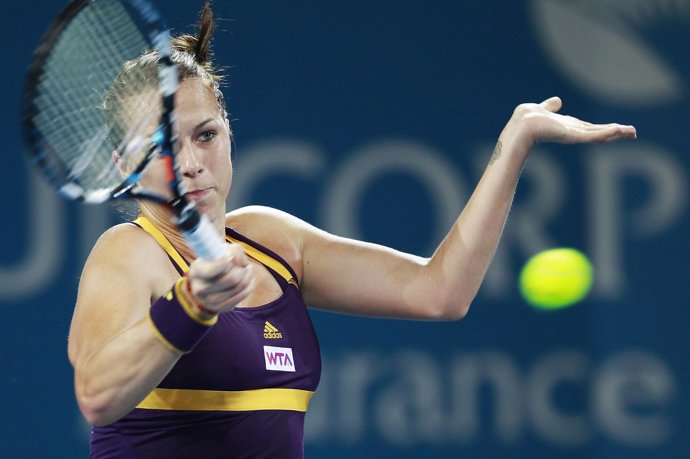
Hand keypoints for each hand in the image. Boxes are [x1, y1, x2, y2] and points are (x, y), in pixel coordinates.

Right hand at [185, 244, 254, 313]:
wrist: (206, 283)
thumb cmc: (215, 262)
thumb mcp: (218, 251)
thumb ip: (233, 251)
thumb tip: (243, 263)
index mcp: (197, 272)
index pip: (213, 269)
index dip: (227, 262)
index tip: (230, 257)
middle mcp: (200, 289)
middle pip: (232, 279)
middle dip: (242, 269)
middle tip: (244, 264)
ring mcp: (210, 301)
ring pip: (240, 287)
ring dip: (248, 275)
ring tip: (247, 269)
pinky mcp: (222, 308)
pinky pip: (243, 295)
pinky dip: (249, 284)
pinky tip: (247, 278)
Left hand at [506, 96, 636, 149]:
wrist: (520, 126)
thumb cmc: (526, 120)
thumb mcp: (542, 109)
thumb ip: (551, 106)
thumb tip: (558, 101)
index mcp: (567, 126)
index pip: (590, 127)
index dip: (604, 128)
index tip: (618, 128)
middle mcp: (572, 131)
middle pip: (599, 132)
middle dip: (616, 132)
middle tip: (633, 133)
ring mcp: (573, 134)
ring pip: (599, 134)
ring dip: (616, 133)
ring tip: (632, 132)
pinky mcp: (572, 135)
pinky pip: (592, 135)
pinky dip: (605, 133)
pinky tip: (618, 130)